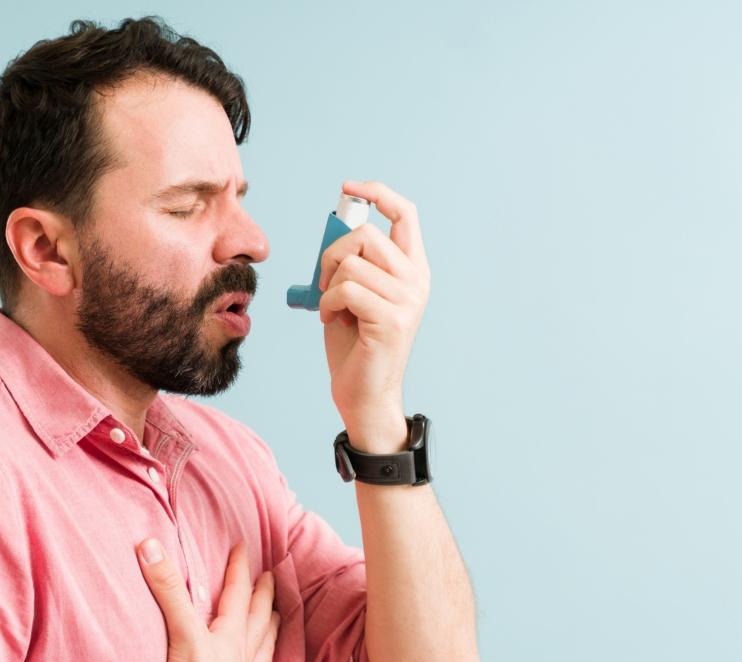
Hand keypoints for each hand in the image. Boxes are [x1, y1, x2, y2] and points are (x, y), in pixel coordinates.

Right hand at [136, 538, 280, 661]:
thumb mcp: (180, 630)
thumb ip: (167, 588)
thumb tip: (149, 547)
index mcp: (230, 633)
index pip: (238, 592)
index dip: (239, 567)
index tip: (244, 546)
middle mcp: (242, 654)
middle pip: (258, 618)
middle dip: (264, 595)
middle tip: (272, 578)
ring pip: (263, 648)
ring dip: (271, 630)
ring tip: (279, 618)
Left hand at [318, 179, 431, 451]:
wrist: (363, 394)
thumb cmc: (354, 344)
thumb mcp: (353, 292)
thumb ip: (353, 259)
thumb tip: (338, 220)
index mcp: (412, 269)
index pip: (406, 214)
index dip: (378, 193)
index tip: (348, 187)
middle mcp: (417, 281)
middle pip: (366, 233)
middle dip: (331, 253)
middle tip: (325, 283)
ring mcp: (408, 300)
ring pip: (351, 263)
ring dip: (327, 285)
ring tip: (332, 309)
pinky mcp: (391, 320)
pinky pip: (345, 290)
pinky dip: (326, 304)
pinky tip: (330, 321)